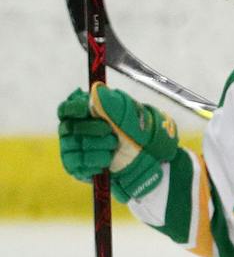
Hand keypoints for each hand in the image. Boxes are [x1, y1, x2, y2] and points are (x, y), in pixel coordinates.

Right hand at [56, 84, 178, 200]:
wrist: (144, 153)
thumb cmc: (131, 129)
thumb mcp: (126, 110)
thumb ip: (111, 100)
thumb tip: (97, 90)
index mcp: (81, 112)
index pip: (66, 109)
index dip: (73, 109)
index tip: (86, 110)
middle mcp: (72, 129)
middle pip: (70, 128)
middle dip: (93, 130)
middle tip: (110, 131)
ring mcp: (72, 148)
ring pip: (76, 147)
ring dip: (99, 147)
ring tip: (114, 146)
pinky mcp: (76, 166)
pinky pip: (78, 165)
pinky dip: (96, 162)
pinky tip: (107, 160)